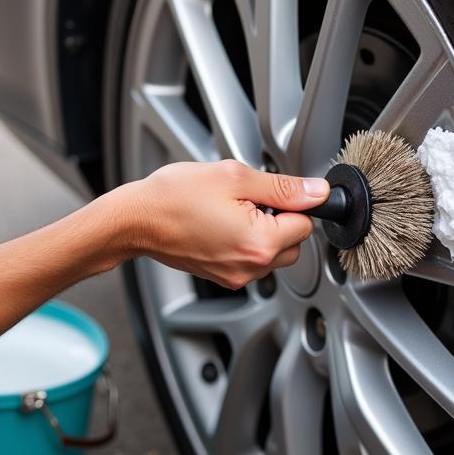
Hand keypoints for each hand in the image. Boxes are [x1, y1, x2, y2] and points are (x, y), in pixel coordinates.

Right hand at [125, 159, 329, 289]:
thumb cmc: (175, 197)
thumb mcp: (235, 178)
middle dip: (281, 221)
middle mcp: (250, 267)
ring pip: (273, 255)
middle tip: (250, 200)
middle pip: (294, 244)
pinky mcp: (222, 277)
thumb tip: (317, 192)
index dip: (292, 203)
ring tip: (233, 211)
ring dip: (264, 233)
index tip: (270, 193)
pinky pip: (250, 261)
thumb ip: (283, 187)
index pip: (306, 225)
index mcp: (259, 243)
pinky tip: (222, 224)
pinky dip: (245, 243)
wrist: (136, 219)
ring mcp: (235, 276)